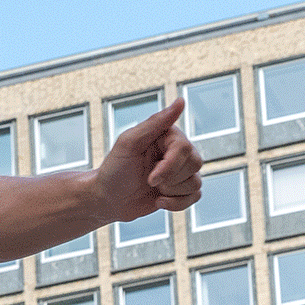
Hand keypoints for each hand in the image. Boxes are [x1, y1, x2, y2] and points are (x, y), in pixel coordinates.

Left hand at [98, 99, 203, 217]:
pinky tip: (159, 201)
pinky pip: (196, 197)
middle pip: (195, 163)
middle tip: (149, 180)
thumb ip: (156, 122)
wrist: (108, 200)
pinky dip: (177, 204)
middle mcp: (177, 150)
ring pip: (196, 182)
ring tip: (153, 189)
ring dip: (172, 192)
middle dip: (171, 179)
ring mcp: (180, 170)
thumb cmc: (115, 169)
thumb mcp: (130, 143)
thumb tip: (181, 101)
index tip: (151, 178)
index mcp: (167, 134)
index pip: (184, 147)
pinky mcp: (181, 189)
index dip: (170, 166)